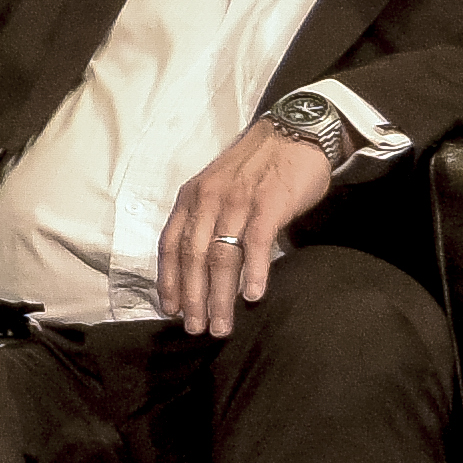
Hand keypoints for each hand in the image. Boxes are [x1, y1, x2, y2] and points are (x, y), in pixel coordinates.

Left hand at [154, 117, 338, 338]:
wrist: (293, 133)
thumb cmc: (257, 168)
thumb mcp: (220, 190)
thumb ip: (210, 221)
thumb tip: (203, 266)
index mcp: (191, 199)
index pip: (171, 245)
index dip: (169, 279)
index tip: (171, 309)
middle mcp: (207, 200)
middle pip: (193, 256)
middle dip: (192, 297)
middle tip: (195, 329)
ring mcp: (237, 201)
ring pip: (221, 255)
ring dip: (219, 295)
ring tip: (221, 325)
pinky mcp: (269, 202)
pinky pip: (255, 241)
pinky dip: (253, 270)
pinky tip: (253, 296)